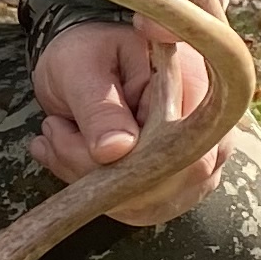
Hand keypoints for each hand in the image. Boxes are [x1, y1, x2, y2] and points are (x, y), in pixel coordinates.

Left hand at [32, 18, 225, 225]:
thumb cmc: (85, 53)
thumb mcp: (82, 67)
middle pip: (166, 184)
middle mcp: (208, 130)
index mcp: (196, 87)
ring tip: (56, 133)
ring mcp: (196, 160)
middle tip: (52, 128)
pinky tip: (63, 154)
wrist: (82, 61)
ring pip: (146, 203)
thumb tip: (116, 152)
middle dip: (94, 168)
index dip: (125, 160)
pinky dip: (91, 189)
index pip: (184, 150)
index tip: (63, 132)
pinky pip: (135, 207)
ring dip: (87, 179)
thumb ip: (100, 108)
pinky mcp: (174, 183)